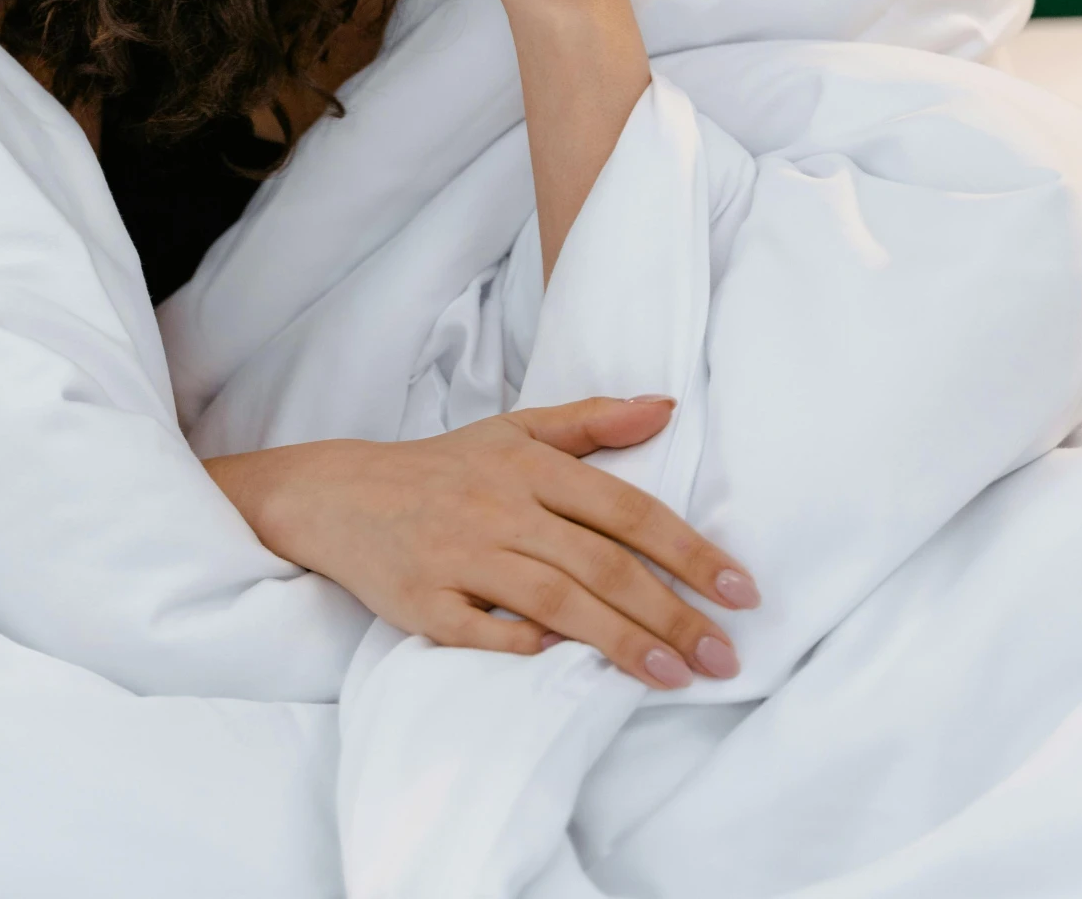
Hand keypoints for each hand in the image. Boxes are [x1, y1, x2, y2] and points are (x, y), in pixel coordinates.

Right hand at [205, 397, 757, 687]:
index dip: (689, 549)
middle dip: (670, 612)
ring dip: (621, 641)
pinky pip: (484, 632)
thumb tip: (668, 406)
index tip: (742, 591)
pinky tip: (570, 669)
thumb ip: (593, 421)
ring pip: (555, 600)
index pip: (626, 510)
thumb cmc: (443, 467)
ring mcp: (461, 557)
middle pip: (601, 563)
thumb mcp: (515, 431)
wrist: (339, 495)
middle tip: (724, 656)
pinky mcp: (424, 602)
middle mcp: (501, 508)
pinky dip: (526, 647)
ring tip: (675, 675)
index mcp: (530, 467)